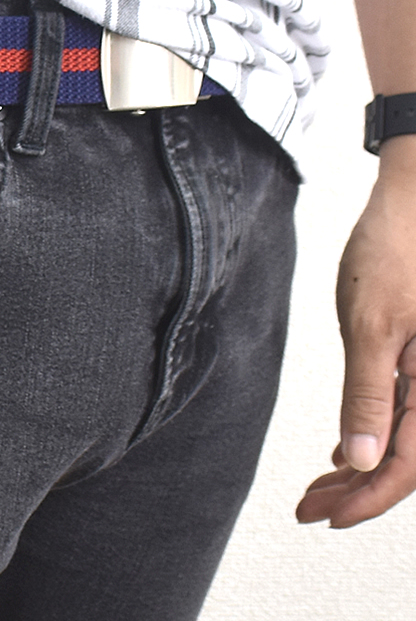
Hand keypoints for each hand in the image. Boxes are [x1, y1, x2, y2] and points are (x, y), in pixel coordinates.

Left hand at [296, 136, 415, 527]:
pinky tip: (344, 451)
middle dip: (359, 491)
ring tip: (319, 488)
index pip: (408, 465)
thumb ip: (367, 394)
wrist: (415, 199)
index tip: (325, 517)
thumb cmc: (396, 250)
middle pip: (408, 459)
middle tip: (309, 509)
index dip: (367, 499)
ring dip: (363, 467)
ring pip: (405, 438)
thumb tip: (361, 459)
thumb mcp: (372, 325)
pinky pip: (407, 412)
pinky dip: (372, 433)